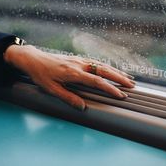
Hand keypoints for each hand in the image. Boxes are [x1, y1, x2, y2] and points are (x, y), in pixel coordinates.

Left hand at [4, 44, 134, 109]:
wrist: (34, 59)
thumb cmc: (41, 74)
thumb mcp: (51, 89)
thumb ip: (67, 97)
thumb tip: (83, 107)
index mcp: (73, 73)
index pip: (96, 81)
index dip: (110, 88)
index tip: (121, 95)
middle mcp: (79, 64)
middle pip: (103, 70)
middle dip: (119, 78)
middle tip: (132, 85)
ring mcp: (79, 60)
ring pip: (102, 64)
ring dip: (115, 71)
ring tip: (128, 78)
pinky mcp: (77, 59)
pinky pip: (96, 62)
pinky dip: (107, 66)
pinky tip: (111, 70)